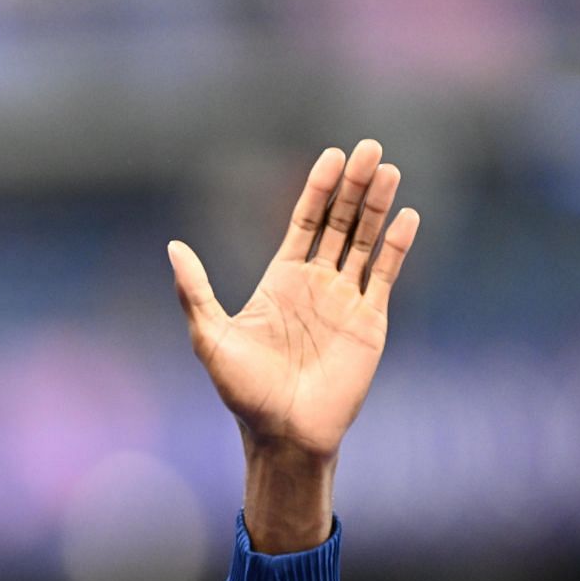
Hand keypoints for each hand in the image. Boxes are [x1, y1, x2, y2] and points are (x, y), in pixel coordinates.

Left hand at [168, 139, 420, 461]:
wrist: (284, 433)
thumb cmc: (244, 391)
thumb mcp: (210, 337)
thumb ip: (195, 291)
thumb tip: (172, 246)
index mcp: (279, 282)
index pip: (304, 223)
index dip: (317, 190)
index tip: (331, 157)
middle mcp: (315, 285)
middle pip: (339, 223)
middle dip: (353, 186)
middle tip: (368, 148)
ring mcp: (345, 301)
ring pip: (365, 242)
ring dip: (378, 207)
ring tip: (388, 169)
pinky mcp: (369, 322)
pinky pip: (385, 276)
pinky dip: (396, 247)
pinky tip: (407, 217)